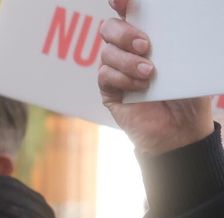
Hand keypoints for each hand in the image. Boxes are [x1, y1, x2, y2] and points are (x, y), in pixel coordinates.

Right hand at [98, 0, 214, 155]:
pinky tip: (141, 86)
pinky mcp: (109, 91)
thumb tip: (182, 22)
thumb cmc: (188, 91)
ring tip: (150, 72)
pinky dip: (123, 78)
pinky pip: (106, 76)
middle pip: (109, 28)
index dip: (121, 2)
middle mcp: (126, 50)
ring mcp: (115, 70)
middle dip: (124, 33)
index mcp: (146, 35)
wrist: (181, 128)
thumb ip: (178, 41)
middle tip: (146, 45)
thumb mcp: (188, 60)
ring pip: (107, 53)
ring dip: (127, 60)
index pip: (128, 12)